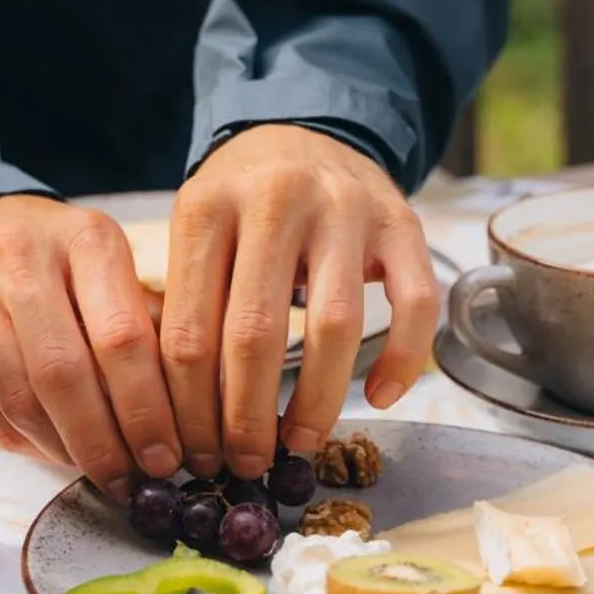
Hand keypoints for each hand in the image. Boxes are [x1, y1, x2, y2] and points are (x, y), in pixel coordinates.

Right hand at [0, 195, 181, 499]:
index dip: (146, 408)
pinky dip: (31, 444)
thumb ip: (153, 330)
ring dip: (67, 450)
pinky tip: (62, 453)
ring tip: (103, 474)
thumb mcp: (121, 270)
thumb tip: (190, 420)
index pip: (121, 335)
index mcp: (87, 240)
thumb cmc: (75, 259)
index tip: (168, 456)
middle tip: (134, 482)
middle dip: (105, 441)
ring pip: (23, 398)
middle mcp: (25, 260)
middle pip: (65, 372)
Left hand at [159, 126, 437, 479]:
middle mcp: (277, 199)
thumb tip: (179, 417)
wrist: (303, 131)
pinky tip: (379, 398)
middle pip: (255, 332)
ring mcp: (346, 206)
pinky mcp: (401, 221)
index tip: (194, 451)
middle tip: (244, 463)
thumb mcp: (196, 229)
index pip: (190, 327)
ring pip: (334, 325)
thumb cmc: (241, 201)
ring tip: (298, 443)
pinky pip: (414, 303)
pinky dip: (401, 359)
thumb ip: (187, 301)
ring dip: (315, 400)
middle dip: (246, 416)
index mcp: (208, 205)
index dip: (190, 405)